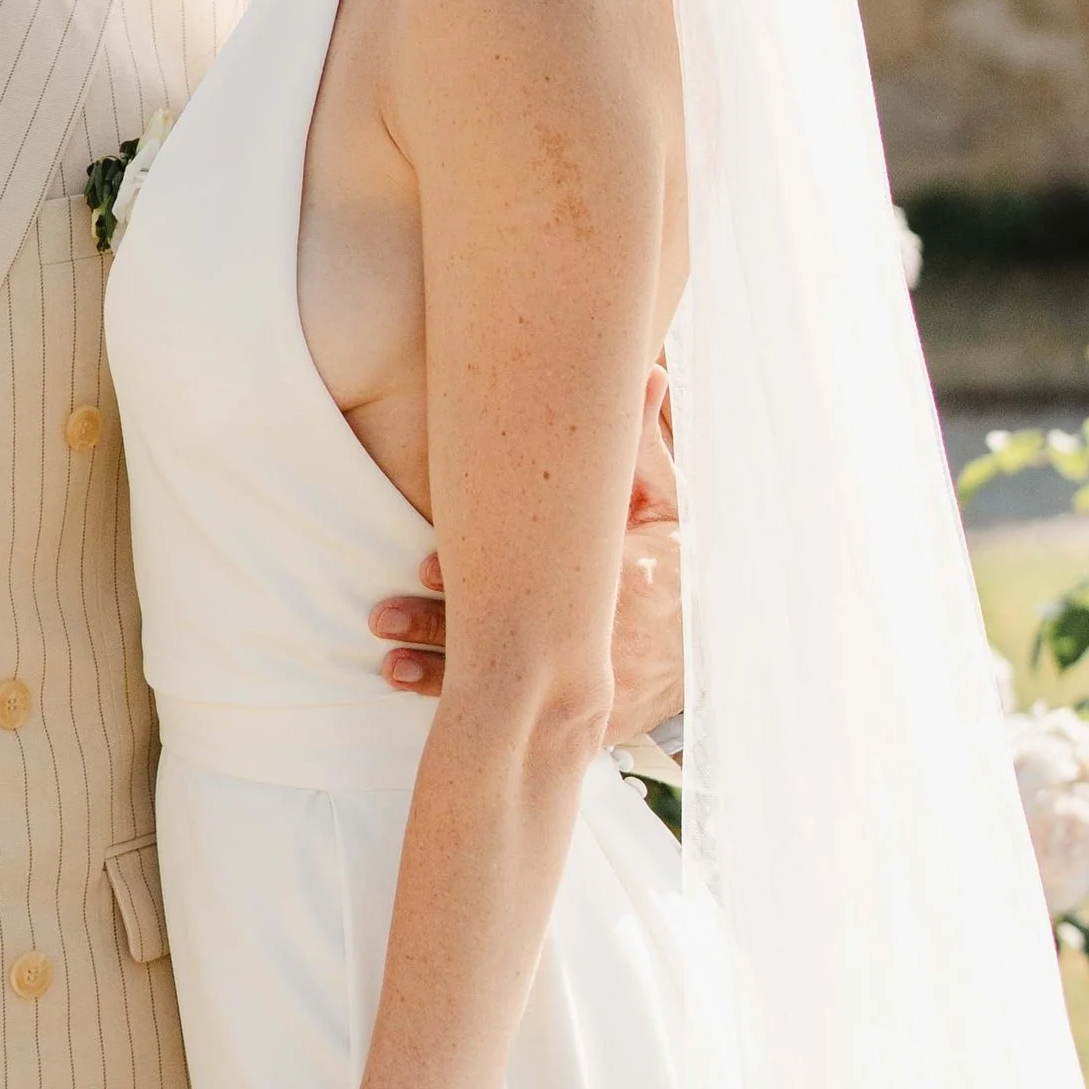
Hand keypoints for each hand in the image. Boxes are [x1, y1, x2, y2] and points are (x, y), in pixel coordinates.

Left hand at [371, 369, 683, 747]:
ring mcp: (593, 687)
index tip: (424, 564)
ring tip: (384, 655)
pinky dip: (460, 706)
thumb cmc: (671, 557)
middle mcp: (605, 638)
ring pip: (502, 682)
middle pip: (507, 635)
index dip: (479, 571)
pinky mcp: (580, 721)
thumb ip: (638, 441)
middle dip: (440, 625)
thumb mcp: (663, 499)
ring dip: (435, 670)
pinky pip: (511, 717)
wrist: (708, 644)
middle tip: (380, 613)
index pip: (543, 576)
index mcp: (624, 576)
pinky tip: (404, 683)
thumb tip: (646, 368)